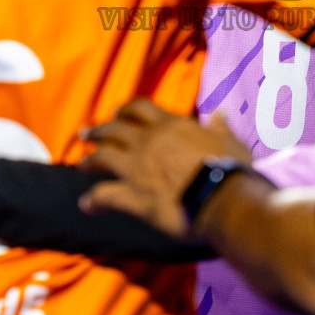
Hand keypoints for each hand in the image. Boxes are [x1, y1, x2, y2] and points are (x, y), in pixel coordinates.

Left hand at [79, 100, 251, 238]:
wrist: (221, 198)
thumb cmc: (230, 168)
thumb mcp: (230, 141)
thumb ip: (221, 126)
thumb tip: (220, 113)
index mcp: (170, 126)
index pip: (141, 109)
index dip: (126, 110)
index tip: (116, 112)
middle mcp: (148, 142)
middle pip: (114, 130)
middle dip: (98, 131)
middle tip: (86, 134)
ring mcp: (136, 169)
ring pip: (103, 157)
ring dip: (91, 159)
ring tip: (83, 164)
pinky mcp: (132, 196)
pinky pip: (105, 195)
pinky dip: (93, 200)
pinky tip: (86, 205)